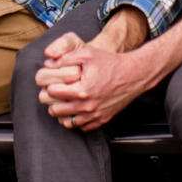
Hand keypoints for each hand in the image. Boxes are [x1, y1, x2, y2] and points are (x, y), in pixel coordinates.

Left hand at [36, 31, 152, 133]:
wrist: (134, 75)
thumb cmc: (111, 63)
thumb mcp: (87, 54)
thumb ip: (65, 58)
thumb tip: (48, 63)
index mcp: (82, 90)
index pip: (52, 93)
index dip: (48, 85)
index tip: (51, 81)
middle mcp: (87, 106)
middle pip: (55, 110)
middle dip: (51, 100)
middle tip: (55, 91)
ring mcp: (94, 115)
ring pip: (65, 122)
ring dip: (61, 112)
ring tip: (63, 101)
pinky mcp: (101, 120)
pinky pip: (80, 127)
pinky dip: (75, 120)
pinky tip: (76, 108)